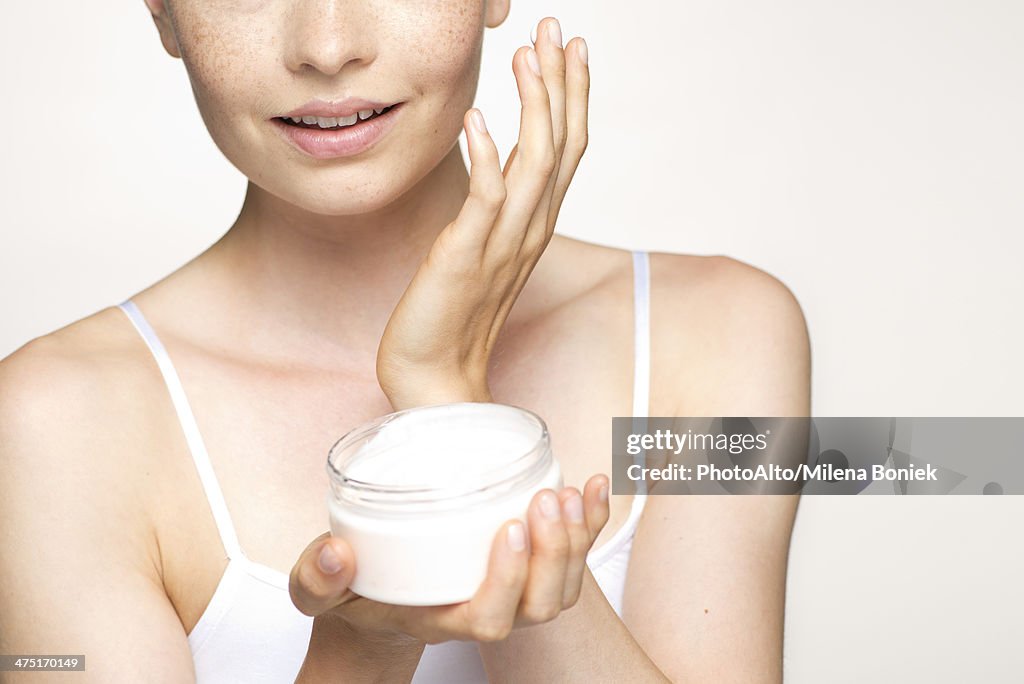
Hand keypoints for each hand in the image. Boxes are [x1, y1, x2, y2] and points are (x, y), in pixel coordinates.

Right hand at [289, 475, 609, 646]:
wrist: (379, 602)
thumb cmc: (354, 593)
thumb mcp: (319, 590)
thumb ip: (317, 577)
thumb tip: (337, 553)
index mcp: (439, 618)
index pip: (488, 618)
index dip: (508, 580)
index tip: (509, 527)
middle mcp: (483, 610)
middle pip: (541, 606)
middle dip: (554, 554)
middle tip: (545, 499)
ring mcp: (510, 592)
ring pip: (565, 587)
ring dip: (578, 540)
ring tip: (570, 492)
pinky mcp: (525, 567)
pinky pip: (573, 556)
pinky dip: (591, 523)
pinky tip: (594, 485)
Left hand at [376, 17, 589, 409]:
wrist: (436, 375)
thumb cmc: (454, 312)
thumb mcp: (483, 247)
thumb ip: (497, 204)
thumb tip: (499, 159)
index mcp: (536, 224)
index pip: (567, 148)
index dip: (573, 95)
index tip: (571, 47)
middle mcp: (530, 229)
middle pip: (562, 144)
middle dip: (563, 82)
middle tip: (559, 28)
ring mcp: (503, 243)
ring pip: (535, 162)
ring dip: (535, 105)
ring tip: (527, 55)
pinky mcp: (467, 256)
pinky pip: (486, 198)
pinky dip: (486, 156)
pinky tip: (477, 117)